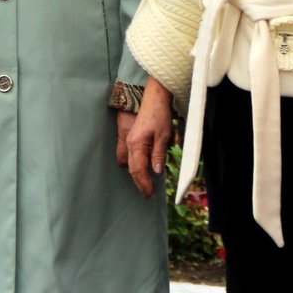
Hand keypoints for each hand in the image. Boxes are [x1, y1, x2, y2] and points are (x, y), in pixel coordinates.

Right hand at [124, 79, 174, 197]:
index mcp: (137, 145)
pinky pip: (131, 156)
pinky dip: (135, 166)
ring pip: (130, 163)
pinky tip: (143, 169)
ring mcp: (129, 140)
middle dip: (140, 182)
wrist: (154, 98)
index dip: (144, 183)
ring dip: (137, 175)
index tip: (150, 193)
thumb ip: (158, 155)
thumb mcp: (163, 136)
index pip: (139, 170)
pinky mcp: (132, 137)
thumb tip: (156, 172)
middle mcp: (130, 144)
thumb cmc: (159, 115)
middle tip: (148, 193)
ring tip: (145, 184)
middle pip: (132, 169)